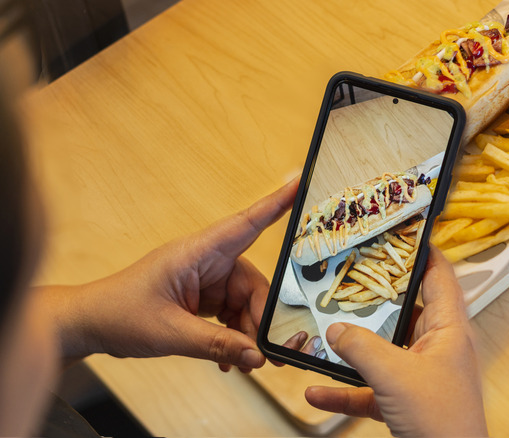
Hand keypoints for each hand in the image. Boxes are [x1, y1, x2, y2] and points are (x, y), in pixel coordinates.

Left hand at [42, 179, 299, 371]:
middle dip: (264, 316)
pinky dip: (236, 335)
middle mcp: (206, 261)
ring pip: (246, 302)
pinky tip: (232, 358)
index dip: (275, 204)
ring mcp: (205, 280)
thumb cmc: (118, 313)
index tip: (300, 184)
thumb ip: (216, 344)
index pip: (245, 223)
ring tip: (247, 360)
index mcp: (196, 253)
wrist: (89, 324)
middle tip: (271, 349)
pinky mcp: (203, 297)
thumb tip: (257, 355)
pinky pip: (232, 314)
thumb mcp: (169, 333)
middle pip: (254, 282)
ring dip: (249, 332)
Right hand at [304, 248, 488, 436]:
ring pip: (384, 351)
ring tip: (326, 333)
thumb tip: (336, 330)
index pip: (439, 275)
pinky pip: (372, 389)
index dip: (420, 251)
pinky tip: (317, 392)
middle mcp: (436, 348)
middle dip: (374, 298)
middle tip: (348, 277)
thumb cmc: (442, 423)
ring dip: (354, 348)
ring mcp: (422, 376)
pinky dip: (346, 390)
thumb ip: (362, 348)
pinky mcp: (407, 403)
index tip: (397, 232)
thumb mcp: (395, 376)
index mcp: (448, 330)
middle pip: (404, 310)